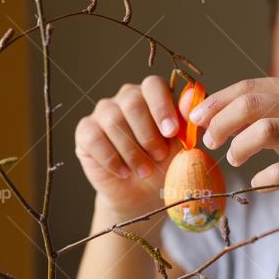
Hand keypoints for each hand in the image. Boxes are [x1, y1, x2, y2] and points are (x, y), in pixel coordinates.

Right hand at [75, 75, 184, 215]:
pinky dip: (111, 159)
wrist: (142, 194)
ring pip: (113, 121)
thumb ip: (187, 120)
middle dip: (148, 133)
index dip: (162, 107)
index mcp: (152, 95)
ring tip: (144, 171)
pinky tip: (123, 172)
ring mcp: (103, 113)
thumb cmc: (165, 164)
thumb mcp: (182, 146)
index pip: (153, 85)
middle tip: (159, 156)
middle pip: (132, 101)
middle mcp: (126, 98)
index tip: (171, 132)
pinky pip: (94, 138)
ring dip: (132, 151)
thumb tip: (192, 94)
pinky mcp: (86, 132)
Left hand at [187, 76, 278, 199]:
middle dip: (222, 123)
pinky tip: (259, 182)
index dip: (217, 102)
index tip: (195, 118)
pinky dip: (264, 178)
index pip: (249, 87)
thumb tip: (207, 114)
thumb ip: (257, 113)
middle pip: (252, 104)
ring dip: (240, 147)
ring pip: (265, 131)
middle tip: (210, 142)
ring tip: (234, 160)